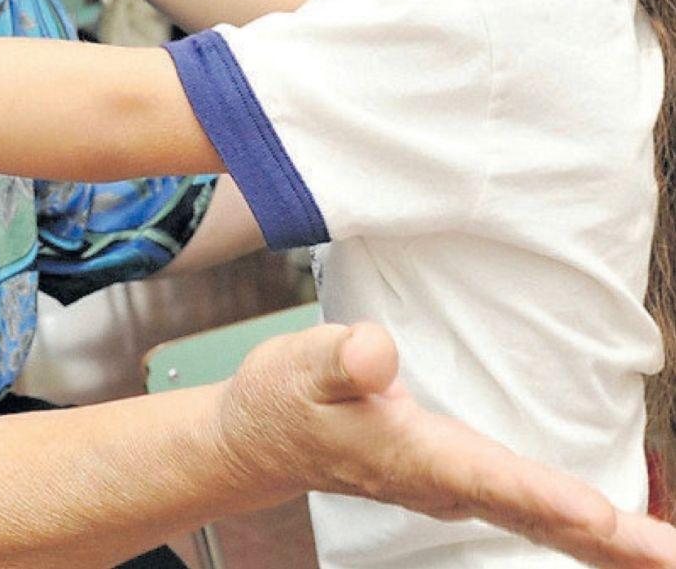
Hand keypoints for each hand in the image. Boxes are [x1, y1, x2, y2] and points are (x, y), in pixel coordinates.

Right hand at [213, 323, 675, 567]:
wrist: (266, 441)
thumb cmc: (286, 399)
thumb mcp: (301, 365)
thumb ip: (342, 359)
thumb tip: (377, 352)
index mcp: (408, 455)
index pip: (487, 476)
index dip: (544, 496)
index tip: (602, 519)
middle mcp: (441, 482)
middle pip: (538, 516)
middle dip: (611, 542)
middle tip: (673, 558)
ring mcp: (453, 488)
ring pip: (543, 521)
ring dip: (611, 542)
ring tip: (667, 553)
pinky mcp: (459, 481)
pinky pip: (534, 509)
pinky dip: (586, 528)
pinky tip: (617, 533)